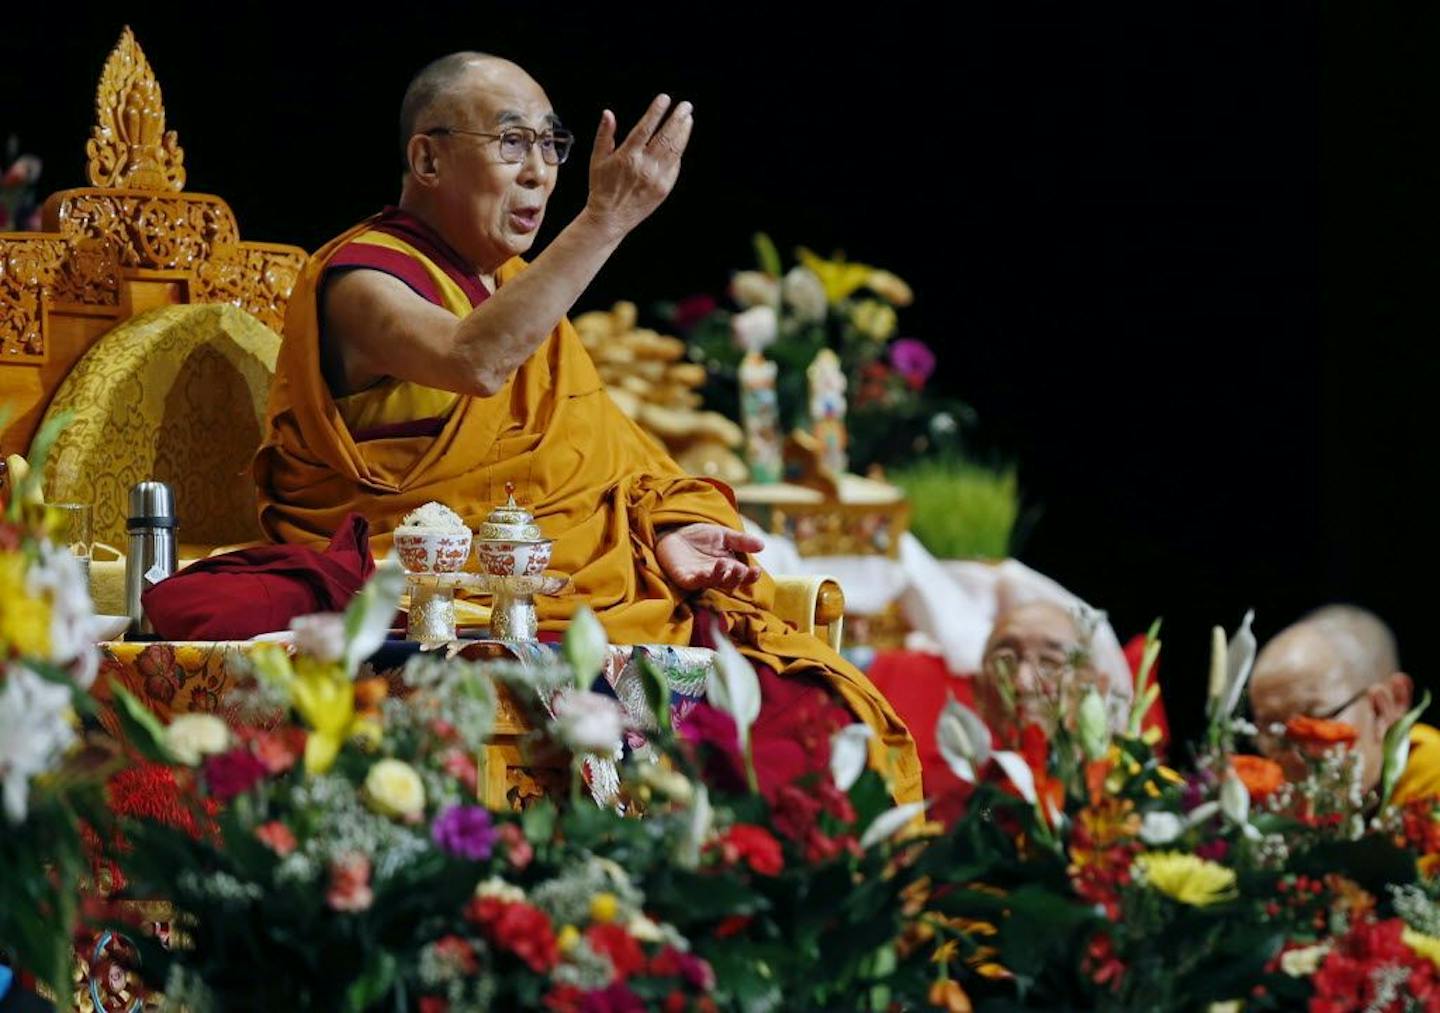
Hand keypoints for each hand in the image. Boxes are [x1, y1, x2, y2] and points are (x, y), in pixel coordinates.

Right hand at [583, 94, 693, 238]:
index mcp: (627, 157)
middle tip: (686, 105)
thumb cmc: (601, 187)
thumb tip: (608, 114)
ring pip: (675, 150)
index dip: (656, 112)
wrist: (610, 218)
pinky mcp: (664, 188)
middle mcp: (644, 167)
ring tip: (688, 118)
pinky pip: (675, 166)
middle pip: (666, 137)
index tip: (664, 98)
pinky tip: (681, 139)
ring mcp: (656, 178)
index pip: (645, 128)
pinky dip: (679, 151)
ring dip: (683, 132)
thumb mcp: (596, 159)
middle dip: (677, 118)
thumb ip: (604, 135)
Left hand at [655, 523, 763, 592]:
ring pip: (713, 583)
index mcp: (728, 567)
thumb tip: (762, 545)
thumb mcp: (723, 535)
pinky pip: (693, 582)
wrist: (673, 534)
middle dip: (736, 578)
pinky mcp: (684, 578)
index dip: (750, 577)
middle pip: (730, 583)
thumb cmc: (699, 537)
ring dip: (720, 576)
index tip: (756, 571)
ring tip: (723, 563)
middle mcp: (716, 575)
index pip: (743, 577)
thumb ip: (741, 541)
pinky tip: (705, 572)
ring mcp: (700, 578)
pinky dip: (700, 579)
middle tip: (740, 569)